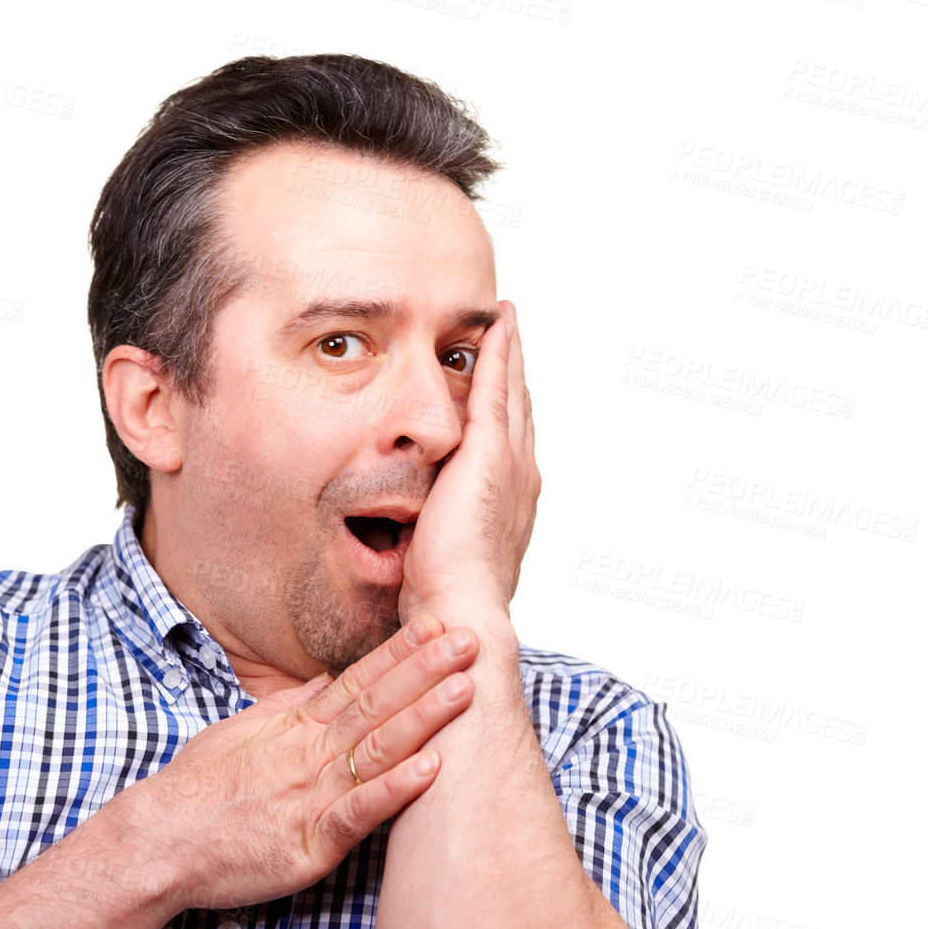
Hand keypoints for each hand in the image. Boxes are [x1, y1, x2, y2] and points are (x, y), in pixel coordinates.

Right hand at [125, 616, 478, 912]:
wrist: (156, 844)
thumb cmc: (197, 792)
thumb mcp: (241, 734)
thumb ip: (288, 710)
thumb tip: (323, 682)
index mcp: (297, 729)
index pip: (357, 681)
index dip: (400, 653)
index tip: (436, 624)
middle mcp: (310, 754)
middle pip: (377, 704)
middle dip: (427, 670)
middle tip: (471, 639)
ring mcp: (312, 796)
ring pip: (377, 749)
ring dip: (424, 717)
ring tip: (465, 690)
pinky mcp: (310, 844)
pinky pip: (359, 812)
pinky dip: (396, 790)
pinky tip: (433, 769)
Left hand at [398, 300, 539, 624]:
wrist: (463, 606)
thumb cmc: (445, 594)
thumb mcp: (440, 549)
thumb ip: (431, 524)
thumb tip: (404, 522)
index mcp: (512, 499)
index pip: (511, 440)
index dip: (508, 407)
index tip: (502, 382)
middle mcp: (523, 476)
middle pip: (520, 409)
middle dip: (514, 371)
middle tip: (510, 335)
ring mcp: (512, 462)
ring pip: (512, 392)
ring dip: (509, 353)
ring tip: (504, 322)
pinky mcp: (491, 453)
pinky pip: (497, 388)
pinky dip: (499, 354)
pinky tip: (495, 326)